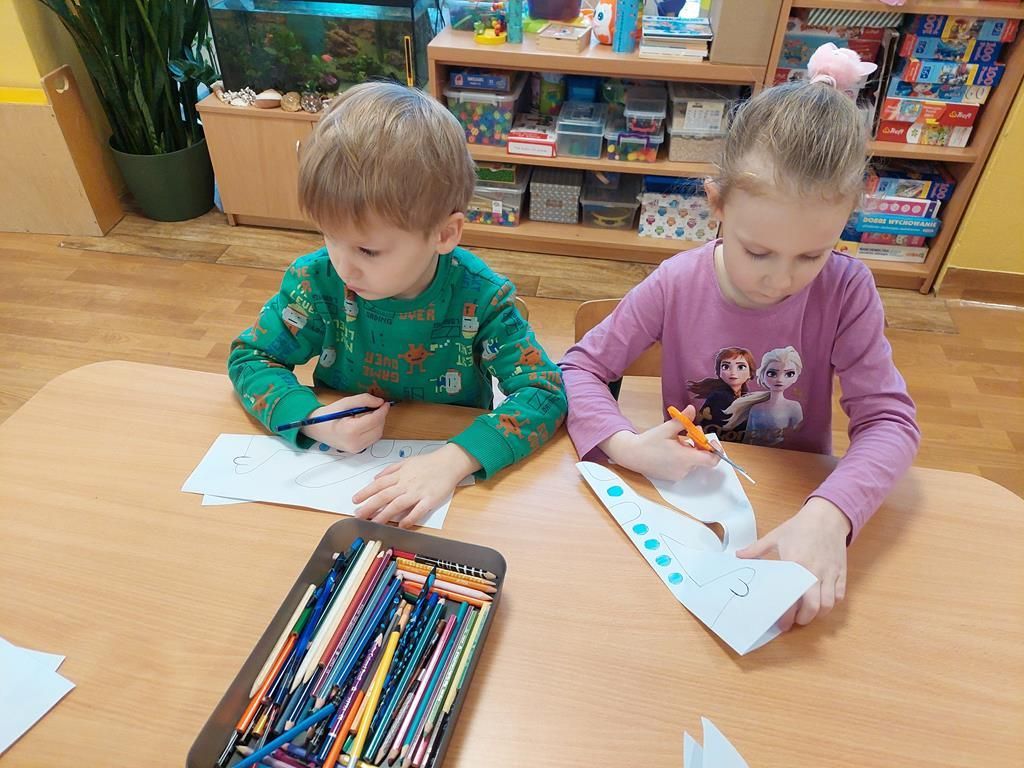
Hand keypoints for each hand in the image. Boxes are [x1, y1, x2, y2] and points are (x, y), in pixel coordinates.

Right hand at [300, 394, 389, 452]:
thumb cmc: (328, 415)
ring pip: (377, 435)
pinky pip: (372, 439)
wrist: (316, 428)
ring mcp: (356, 449)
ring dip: (378, 423)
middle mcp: (354, 443)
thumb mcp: (345, 403)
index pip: (374, 420)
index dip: (382, 410)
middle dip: (381, 416)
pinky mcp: (357, 450)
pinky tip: (366, 423)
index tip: (385, 403)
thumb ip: (364, 400)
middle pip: (378, 428)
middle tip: (378, 407)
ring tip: (370, 414)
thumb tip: (380, 402)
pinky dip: (373, 430)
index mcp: (350, 430)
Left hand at [352, 443, 479, 527]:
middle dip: (370, 506)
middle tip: (359, 515)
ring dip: (384, 515)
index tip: (355, 500)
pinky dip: (409, 518)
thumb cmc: (429, 462)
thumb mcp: (407, 461)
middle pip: (384, 496)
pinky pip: (418, 511)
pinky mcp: (430, 500)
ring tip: (374, 523)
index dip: (366, 492)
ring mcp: (418, 492)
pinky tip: (401, 525)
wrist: (450, 462)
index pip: (379, 484)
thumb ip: (390, 470)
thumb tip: (376, 478)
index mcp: (400, 474)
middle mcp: (406, 484)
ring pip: (397, 505)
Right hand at [600, 405, 718, 480]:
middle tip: (688, 433)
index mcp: (685, 458)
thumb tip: (692, 409)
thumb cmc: (648, 442)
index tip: (710, 441)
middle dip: (698, 445)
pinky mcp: (672, 478)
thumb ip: (683, 420)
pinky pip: (684, 467)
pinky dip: (682, 459)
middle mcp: (684, 469)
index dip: (715, 451)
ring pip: (692, 462)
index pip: (711, 460)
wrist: (632, 455)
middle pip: (701, 458)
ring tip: (675, 442)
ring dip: (689, 451)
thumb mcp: (666, 429)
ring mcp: (678, 475)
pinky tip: (670, 451)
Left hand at [737, 497, 851, 629]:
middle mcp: (814, 572)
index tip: (781, 623)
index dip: (788, 614)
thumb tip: (738, 556)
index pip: (792, 596)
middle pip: (813, 606)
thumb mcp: (776, 536)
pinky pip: (839, 595)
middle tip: (795, 621)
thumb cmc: (800, 527)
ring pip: (828, 604)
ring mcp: (830, 573)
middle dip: (804, 619)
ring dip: (818, 614)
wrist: (827, 516)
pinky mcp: (841, 572)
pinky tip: (822, 603)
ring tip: (808, 614)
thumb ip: (756, 549)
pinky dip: (831, 603)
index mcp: (796, 564)